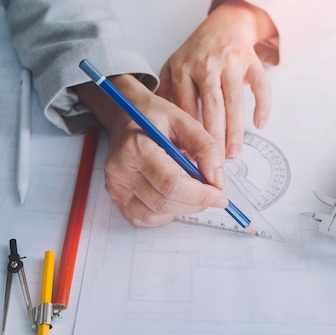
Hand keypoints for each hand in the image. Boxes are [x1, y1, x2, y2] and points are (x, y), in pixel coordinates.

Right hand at [74, 75, 228, 226]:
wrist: (126, 116)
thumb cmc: (153, 117)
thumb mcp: (184, 121)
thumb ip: (205, 147)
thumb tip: (217, 180)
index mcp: (135, 147)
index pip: (171, 183)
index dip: (200, 194)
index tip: (219, 194)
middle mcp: (120, 170)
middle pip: (164, 202)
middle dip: (195, 203)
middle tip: (213, 194)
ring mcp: (115, 186)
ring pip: (155, 215)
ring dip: (182, 209)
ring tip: (194, 193)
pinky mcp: (116, 197)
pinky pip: (144, 218)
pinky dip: (166, 214)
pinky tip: (175, 198)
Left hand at [157, 0, 275, 157]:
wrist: (224, 24)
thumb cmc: (196, 53)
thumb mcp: (173, 67)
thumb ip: (167, 95)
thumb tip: (164, 129)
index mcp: (183, 68)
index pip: (186, 106)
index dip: (189, 133)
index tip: (191, 155)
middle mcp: (206, 65)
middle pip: (211, 106)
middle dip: (214, 137)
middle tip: (215, 162)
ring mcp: (230, 62)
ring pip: (234, 101)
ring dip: (235, 130)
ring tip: (233, 153)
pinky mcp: (251, 61)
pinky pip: (260, 85)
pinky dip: (262, 105)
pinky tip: (259, 124)